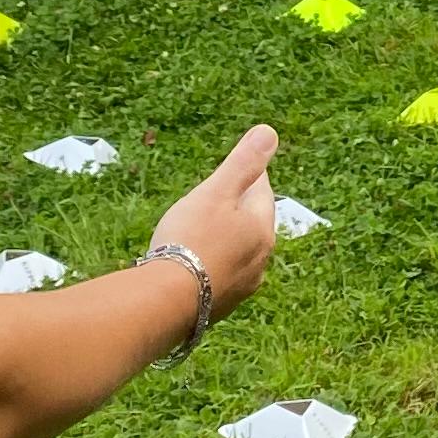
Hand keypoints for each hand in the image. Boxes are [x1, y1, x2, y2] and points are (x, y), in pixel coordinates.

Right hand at [150, 127, 282, 318]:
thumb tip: (270, 132)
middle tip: (217, 196)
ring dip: (225, 237)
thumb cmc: (190, 239)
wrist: (167, 301)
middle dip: (237, 207)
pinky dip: (212, 261)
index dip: (247, 175)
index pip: (261, 191)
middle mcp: (260, 260)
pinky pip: (222, 273)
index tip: (237, 168)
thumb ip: (244, 163)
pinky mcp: (223, 305)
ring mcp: (243, 285)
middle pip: (252, 222)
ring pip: (238, 250)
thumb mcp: (216, 192)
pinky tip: (195, 262)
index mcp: (262, 229)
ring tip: (204, 228)